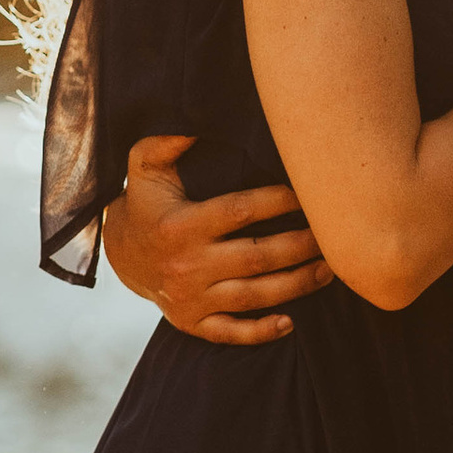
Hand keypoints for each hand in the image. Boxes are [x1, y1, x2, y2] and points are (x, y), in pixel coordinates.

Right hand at [98, 132, 334, 345]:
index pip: (241, 211)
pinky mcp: (191, 322)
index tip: (307, 193)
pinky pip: (230, 333)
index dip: (279, 201)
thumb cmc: (146, 202)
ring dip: (296, 285)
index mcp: (181, 224)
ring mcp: (189, 298)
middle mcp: (186, 264)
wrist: (120, 254)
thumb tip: (197, 120)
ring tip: (328, 271)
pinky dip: (260, 332)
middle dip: (300, 246)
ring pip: (253, 295)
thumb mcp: (145, 164)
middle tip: (333, 236)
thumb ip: (169, 140)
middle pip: (257, 256)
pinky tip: (291, 323)